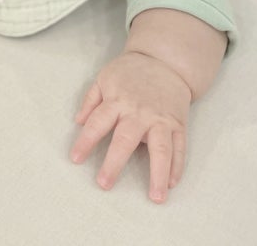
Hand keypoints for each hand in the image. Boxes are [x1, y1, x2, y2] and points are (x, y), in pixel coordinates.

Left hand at [70, 52, 191, 202]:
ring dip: (158, 173)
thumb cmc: (131, 72)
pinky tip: (171, 183)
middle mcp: (139, 112)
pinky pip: (180, 148)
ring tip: (155, 197)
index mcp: (118, 100)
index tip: (76, 159)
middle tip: (104, 184)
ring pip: (161, 148)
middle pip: (126, 139)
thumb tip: (78, 122)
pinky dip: (177, 167)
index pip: (98, 123)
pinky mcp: (178, 124)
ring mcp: (161, 119)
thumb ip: (91, 100)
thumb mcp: (105, 77)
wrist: (164, 60)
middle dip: (114, 163)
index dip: (86, 141)